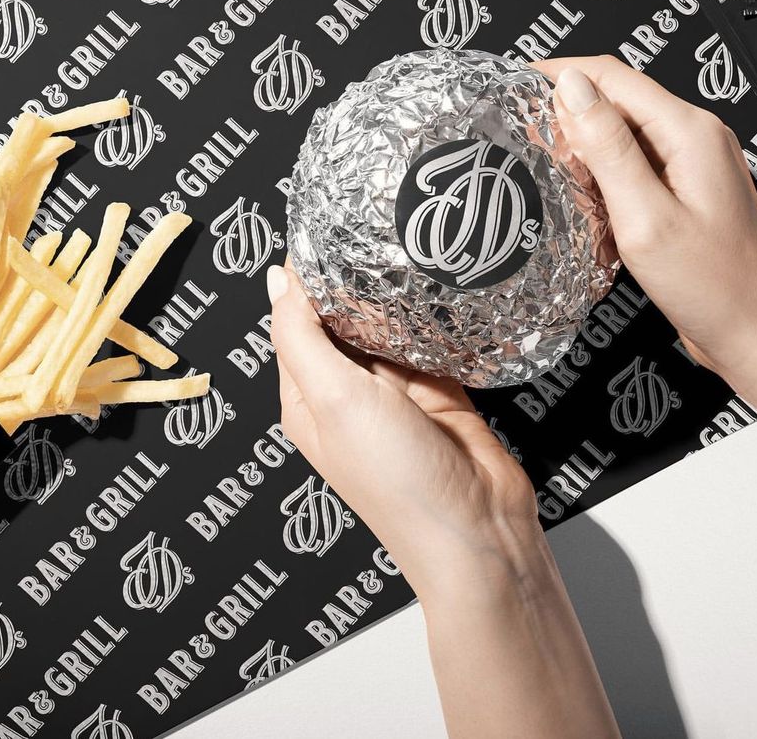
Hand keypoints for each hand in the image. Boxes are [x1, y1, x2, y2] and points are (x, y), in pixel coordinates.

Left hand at [267, 260, 619, 738]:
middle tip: (372, 228)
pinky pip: (429, 341)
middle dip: (355, 280)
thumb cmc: (397, 479)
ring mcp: (394, 393)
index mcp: (307, 396)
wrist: (478, 529)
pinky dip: (433, 319)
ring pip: (388, 326)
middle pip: (342, 319)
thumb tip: (278, 278)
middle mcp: (346, 394)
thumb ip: (300, 336)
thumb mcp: (332, 399)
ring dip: (396, 298)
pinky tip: (440, 288)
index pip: (294, 321)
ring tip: (408, 248)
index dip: (305, 278)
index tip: (324, 228)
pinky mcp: (436, 391)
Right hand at [541, 56, 756, 443]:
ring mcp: (693, 165)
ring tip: (548, 171)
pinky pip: (636, 168)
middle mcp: (696, 139)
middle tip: (523, 136)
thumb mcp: (645, 216)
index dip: (561, 74)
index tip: (517, 81)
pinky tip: (586, 202)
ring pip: (624, 136)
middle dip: (568, 112)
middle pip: (619, 102)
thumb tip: (572, 89)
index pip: (613, 77)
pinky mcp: (685, 192)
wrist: (754, 333)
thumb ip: (608, 148)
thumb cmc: (712, 285)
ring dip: (584, 148)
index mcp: (689, 133)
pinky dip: (604, 178)